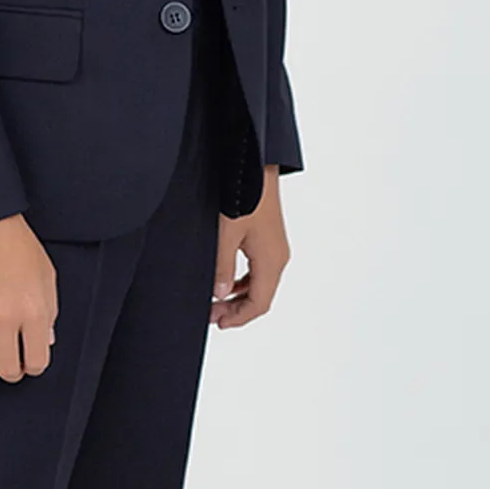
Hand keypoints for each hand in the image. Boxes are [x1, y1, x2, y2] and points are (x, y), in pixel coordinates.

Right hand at [0, 214, 57, 379]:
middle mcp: (6, 318)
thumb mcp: (47, 278)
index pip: (37, 362)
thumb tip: (44, 340)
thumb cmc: (17, 245)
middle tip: (12, 360)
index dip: (35, 365)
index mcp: (34, 311)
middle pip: (7, 370)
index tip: (31, 360)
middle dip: (12, 370)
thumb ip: (48, 313)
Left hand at [210, 166, 289, 327]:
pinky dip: (243, 280)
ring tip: (216, 299)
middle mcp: (278, 257)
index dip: (239, 318)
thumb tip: (220, 294)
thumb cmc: (244, 194)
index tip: (218, 323)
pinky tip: (226, 278)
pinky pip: (259, 269)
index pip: (259, 303)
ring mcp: (276, 248)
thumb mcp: (226, 234)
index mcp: (271, 261)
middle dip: (237, 309)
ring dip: (239, 295)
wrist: (255, 165)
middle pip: (261, 296)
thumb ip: (222, 267)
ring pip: (260, 284)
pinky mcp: (269, 238)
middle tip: (211, 313)